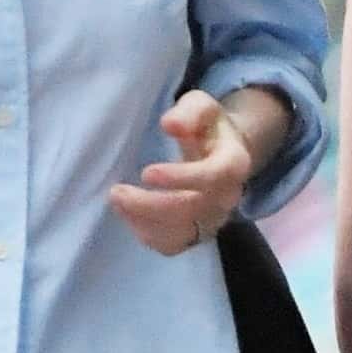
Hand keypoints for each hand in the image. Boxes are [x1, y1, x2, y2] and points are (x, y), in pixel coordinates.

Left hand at [108, 92, 255, 256]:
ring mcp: (213, 220)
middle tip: (116, 192)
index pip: (213, 177)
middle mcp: (227, 198)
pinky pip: (172, 245)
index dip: (181, 178)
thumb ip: (189, 112)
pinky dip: (148, 235)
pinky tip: (129, 215)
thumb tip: (170, 124)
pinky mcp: (197, 234)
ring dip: (144, 222)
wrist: (222, 154)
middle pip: (192, 211)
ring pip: (181, 235)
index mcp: (234, 164)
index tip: (146, 173)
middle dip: (151, 205)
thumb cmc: (207, 126)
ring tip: (117, 200)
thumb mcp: (202, 107)